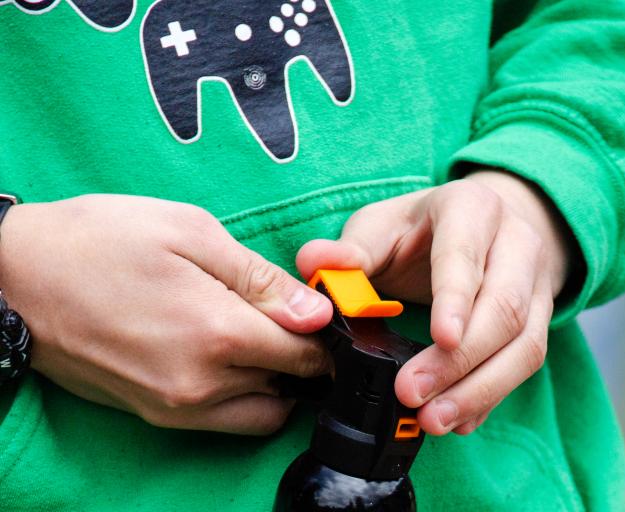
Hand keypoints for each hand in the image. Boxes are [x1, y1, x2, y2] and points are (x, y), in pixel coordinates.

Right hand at [0, 195, 332, 434]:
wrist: (12, 277)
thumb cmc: (98, 240)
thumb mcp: (190, 232)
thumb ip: (260, 278)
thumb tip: (316, 313)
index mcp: (217, 334)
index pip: (307, 353)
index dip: (326, 332)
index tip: (328, 312)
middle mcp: (200, 384)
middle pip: (290, 383)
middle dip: (302, 353)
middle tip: (290, 315)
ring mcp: (174, 408)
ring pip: (262, 412)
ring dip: (276, 381)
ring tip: (259, 334)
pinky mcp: (153, 415)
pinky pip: (224, 421)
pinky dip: (243, 397)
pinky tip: (227, 353)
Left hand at [296, 170, 572, 434]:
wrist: (484, 229)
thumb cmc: (422, 230)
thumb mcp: (381, 227)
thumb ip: (349, 250)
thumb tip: (314, 264)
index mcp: (472, 208)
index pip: (467, 253)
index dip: (456, 297)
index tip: (441, 338)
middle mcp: (515, 243)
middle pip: (504, 307)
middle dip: (460, 360)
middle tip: (411, 393)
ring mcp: (535, 284)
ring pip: (525, 343)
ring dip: (480, 389)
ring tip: (434, 419)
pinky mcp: (541, 320)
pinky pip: (527, 364)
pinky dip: (492, 397)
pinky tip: (459, 420)